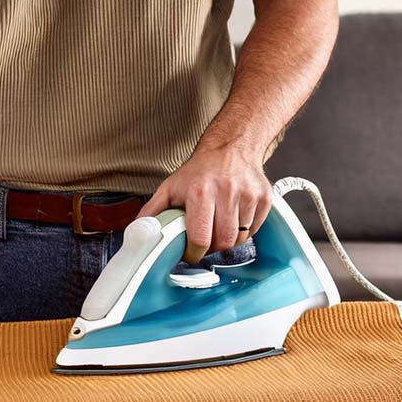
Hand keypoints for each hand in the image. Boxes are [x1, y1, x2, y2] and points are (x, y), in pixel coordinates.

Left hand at [138, 143, 270, 262]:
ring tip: (219, 228)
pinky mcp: (264, 198)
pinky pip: (255, 230)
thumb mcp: (170, 187)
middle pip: (223, 242)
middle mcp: (226, 192)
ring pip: (240, 239)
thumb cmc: (199, 172)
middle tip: (205, 241)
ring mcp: (248, 195)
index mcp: (200, 192)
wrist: (230, 148)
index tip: (191, 252)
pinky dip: (244, 232)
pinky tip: (234, 219)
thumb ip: (152, 211)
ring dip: (228, 240)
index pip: (200, 239)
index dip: (194, 253)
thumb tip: (137, 231)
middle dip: (212, 248)